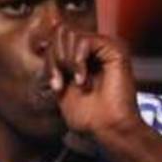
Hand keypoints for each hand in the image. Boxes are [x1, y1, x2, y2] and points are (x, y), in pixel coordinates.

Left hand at [46, 24, 141, 139]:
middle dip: (55, 59)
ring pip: (71, 35)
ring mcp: (106, 47)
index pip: (57, 39)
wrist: (106, 128)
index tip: (55, 86)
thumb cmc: (87, 114)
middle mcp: (96, 48)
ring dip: (66, 62)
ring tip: (77, 82)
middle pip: (61, 33)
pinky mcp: (115, 49)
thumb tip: (46, 39)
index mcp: (84, 55)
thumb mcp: (61, 83)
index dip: (50, 60)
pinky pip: (84, 40)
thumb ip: (55, 60)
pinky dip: (77, 60)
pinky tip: (83, 79)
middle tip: (62, 83)